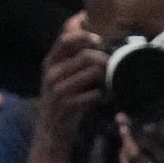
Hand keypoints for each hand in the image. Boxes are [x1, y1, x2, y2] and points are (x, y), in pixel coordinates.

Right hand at [35, 17, 105, 146]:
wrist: (50, 130)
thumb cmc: (60, 100)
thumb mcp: (59, 76)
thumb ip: (71, 58)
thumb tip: (95, 38)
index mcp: (50, 61)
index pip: (67, 38)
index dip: (84, 32)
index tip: (99, 35)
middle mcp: (52, 73)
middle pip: (86, 55)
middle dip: (104, 58)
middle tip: (113, 64)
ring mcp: (59, 90)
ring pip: (93, 73)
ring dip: (106, 76)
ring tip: (110, 81)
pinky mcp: (68, 106)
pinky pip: (94, 94)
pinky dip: (102, 95)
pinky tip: (103, 98)